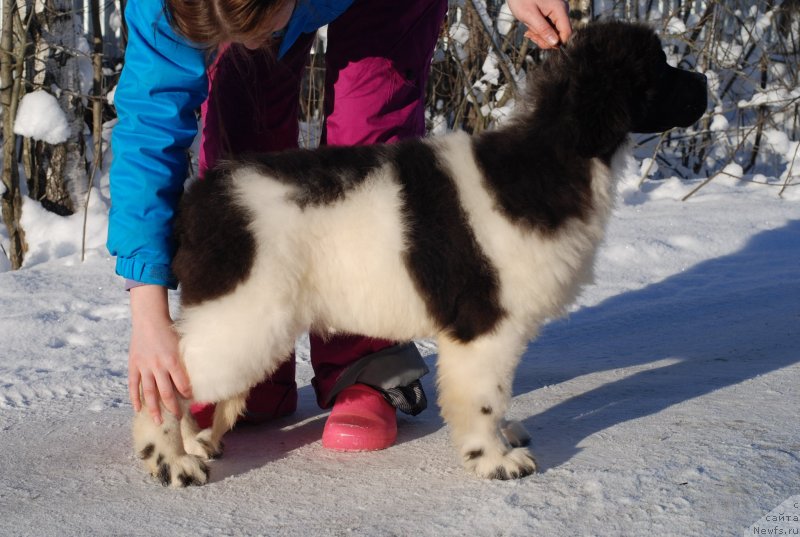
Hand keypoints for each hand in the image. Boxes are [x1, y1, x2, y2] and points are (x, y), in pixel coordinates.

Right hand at [128, 285, 191, 423]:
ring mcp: (144, 367)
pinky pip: (133, 385)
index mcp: (172, 360)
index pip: (182, 384)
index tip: (190, 401)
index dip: (186, 395)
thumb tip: (196, 373)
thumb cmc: (169, 330)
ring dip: (154, 409)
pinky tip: (138, 410)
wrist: (149, 319)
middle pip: (166, 393)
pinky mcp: (134, 365)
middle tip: (178, 417)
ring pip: (149, 393)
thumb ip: (185, 360)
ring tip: (158, 421)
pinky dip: (135, 398)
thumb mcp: (181, 344)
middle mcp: (158, 366)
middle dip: (172, 407)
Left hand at [507, 0, 571, 48]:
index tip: (539, 41)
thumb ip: (543, 29)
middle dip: (544, 39)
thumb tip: (555, 43)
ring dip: (539, 35)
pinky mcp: (552, 14)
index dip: (555, 43)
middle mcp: (562, 11)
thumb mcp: (529, 15)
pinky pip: (549, 28)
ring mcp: (558, 12)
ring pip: (553, 33)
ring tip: (528, 28)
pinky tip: (530, 26)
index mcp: (560, 9)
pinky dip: (539, 30)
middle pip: (560, 35)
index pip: (567, 33)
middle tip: (529, 33)